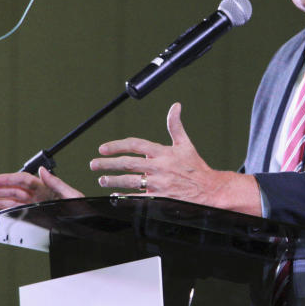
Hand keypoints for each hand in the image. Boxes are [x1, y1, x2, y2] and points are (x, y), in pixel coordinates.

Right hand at [0, 166, 82, 209]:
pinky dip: (3, 209)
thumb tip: (42, 171)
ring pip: (11, 201)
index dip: (7, 179)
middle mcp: (38, 195)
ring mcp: (35, 205)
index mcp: (47, 187)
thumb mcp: (73, 196)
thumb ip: (57, 183)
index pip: (23, 180)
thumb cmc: (84, 211)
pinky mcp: (33, 216)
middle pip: (13, 190)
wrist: (88, 227)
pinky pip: (15, 211)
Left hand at [89, 102, 260, 215]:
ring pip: (128, 181)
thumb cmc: (196, 167)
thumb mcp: (185, 144)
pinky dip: (123, 197)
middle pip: (127, 163)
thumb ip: (176, 125)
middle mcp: (159, 167)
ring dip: (112, 180)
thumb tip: (175, 106)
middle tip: (94, 164)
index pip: (134, 145)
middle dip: (107, 164)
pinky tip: (114, 195)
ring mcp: (158, 184)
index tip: (103, 148)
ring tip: (102, 179)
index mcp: (163, 152)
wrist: (209, 190)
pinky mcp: (158, 199)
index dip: (116, 145)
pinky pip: (136, 199)